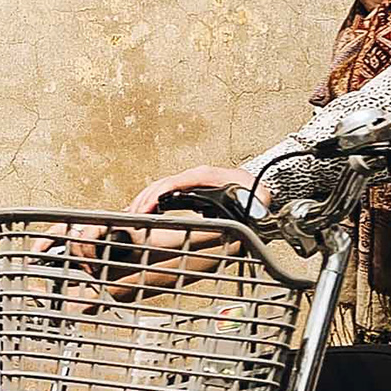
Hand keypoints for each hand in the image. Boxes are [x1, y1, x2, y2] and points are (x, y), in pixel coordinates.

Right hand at [127, 163, 248, 212]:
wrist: (256, 191)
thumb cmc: (254, 193)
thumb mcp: (257, 198)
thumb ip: (255, 202)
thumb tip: (254, 206)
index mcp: (210, 175)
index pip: (179, 181)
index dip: (162, 193)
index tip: (149, 206)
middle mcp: (198, 176)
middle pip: (164, 182)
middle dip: (147, 198)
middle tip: (135, 215)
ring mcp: (191, 181)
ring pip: (160, 186)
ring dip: (145, 199)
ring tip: (133, 214)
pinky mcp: (188, 189)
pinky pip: (163, 191)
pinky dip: (149, 200)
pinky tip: (141, 210)